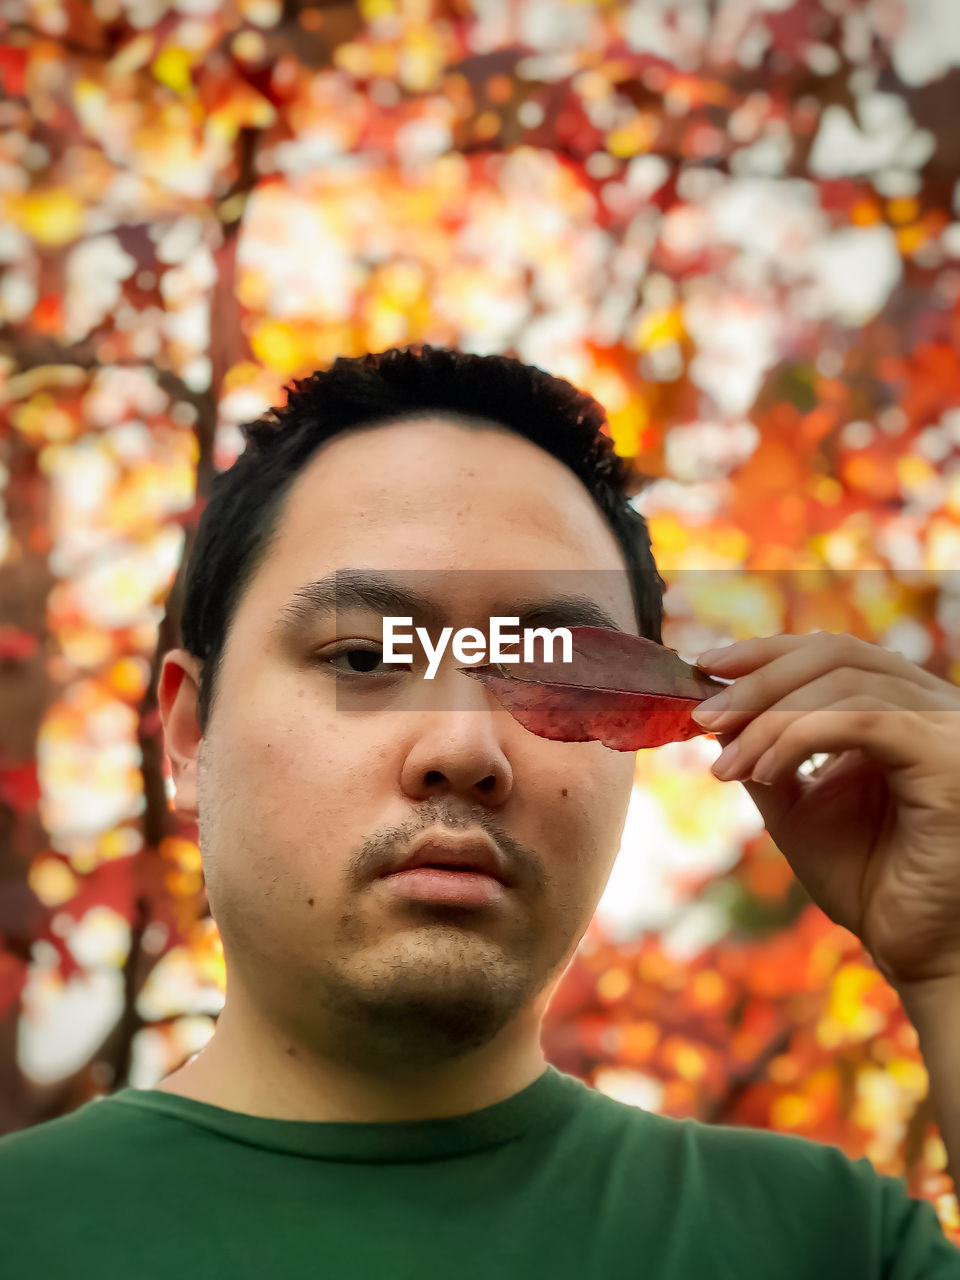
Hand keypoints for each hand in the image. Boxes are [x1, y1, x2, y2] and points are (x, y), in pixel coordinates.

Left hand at [690, 631, 959, 989]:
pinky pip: (864, 720)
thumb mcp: (798, 806)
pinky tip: (764, 771)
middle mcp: (935, 708)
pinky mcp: (949, 758)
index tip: (705, 666)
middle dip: (757, 682)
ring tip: (729, 766)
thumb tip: (717, 708)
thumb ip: (765, 752)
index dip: (766, 652)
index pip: (834, 652)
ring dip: (769, 720)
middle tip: (704, 717)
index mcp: (905, 710)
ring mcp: (948, 728)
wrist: (919, 953)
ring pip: (844, 685)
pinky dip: (800, 736)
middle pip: (836, 655)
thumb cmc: (869, 883)